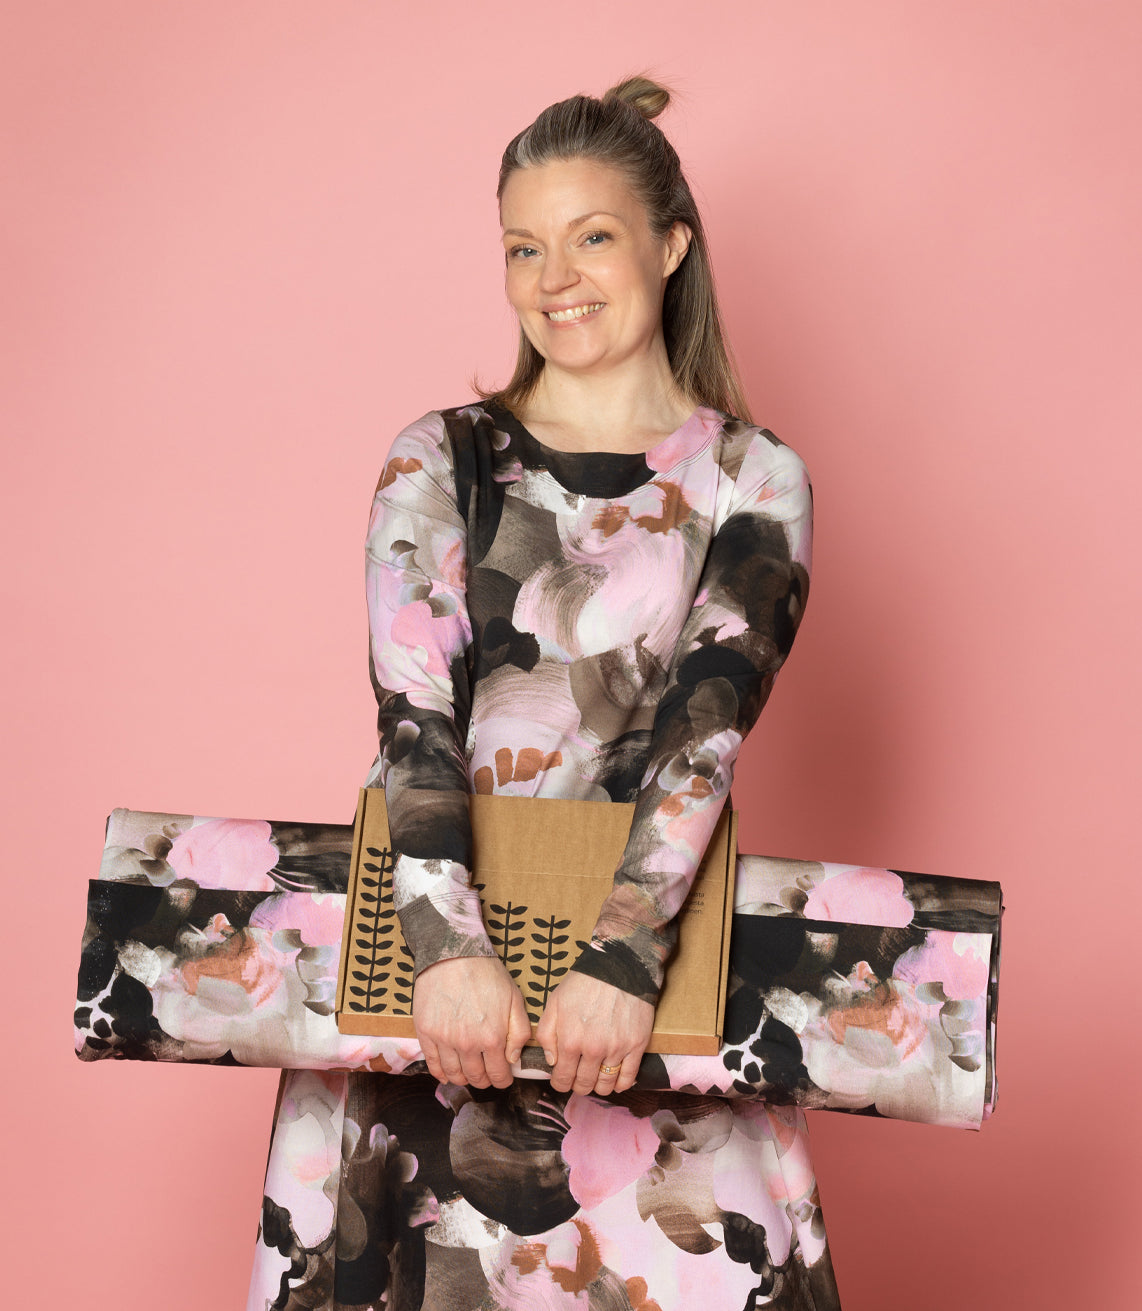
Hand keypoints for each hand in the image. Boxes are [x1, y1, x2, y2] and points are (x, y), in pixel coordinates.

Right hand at [412, 956, 531, 1088]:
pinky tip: (447, 1074)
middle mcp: (468, 1044)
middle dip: (485, 1080)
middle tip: (487, 1074)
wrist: (453, 953)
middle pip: (476, 1078)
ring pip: (454, 1074)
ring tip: (468, 1073)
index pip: (499, 1074)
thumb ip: (519, 1032)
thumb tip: (513, 1058)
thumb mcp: (514, 998)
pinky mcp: (426, 1033)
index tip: (504, 1076)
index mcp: (492, 1037)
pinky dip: (440, 1074)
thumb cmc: (486, 973)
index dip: (503, 1079)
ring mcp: (444, 1040)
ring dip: (463, 1078)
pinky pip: (433, 1064)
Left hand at [535, 971, 653, 1095]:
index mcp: (570, 1040)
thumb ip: (546, 1033)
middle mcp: (593, 1049)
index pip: (562, 1078)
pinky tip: (615, 1080)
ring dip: (598, 1087)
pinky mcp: (637, 1046)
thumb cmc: (585, 982)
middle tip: (578, 1078)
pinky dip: (620, 1085)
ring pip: (605, 1085)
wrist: (620, 966)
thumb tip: (551, 1061)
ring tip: (595, 1078)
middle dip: (577, 1085)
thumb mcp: (555, 1002)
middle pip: (583, 1085)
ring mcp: (616, 1049)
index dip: (560, 1083)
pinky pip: (628, 1078)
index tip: (561, 1079)